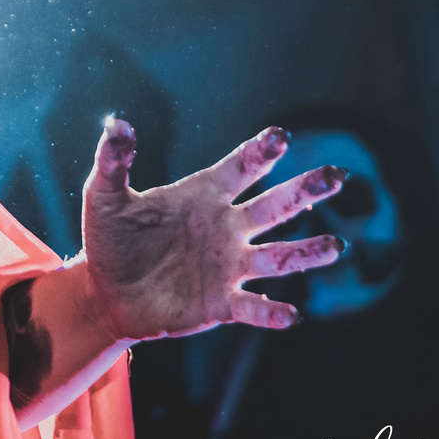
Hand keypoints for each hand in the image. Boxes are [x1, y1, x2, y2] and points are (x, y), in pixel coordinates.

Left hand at [79, 118, 347, 339]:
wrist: (104, 292)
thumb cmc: (109, 240)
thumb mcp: (103, 197)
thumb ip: (113, 161)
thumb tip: (116, 124)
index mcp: (203, 195)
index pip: (240, 169)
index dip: (260, 153)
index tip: (280, 136)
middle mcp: (226, 227)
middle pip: (274, 206)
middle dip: (304, 191)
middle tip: (335, 176)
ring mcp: (229, 265)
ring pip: (278, 257)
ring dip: (307, 253)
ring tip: (335, 247)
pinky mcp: (222, 303)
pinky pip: (254, 306)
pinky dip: (272, 312)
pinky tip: (290, 314)